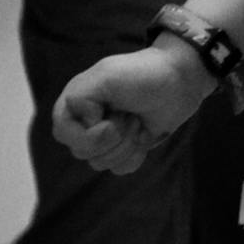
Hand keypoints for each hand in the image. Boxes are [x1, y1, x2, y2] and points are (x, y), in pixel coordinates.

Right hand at [53, 42, 213, 174]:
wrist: (179, 80)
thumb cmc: (141, 75)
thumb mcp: (104, 78)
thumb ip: (78, 100)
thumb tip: (85, 127)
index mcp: (74, 104)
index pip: (63, 134)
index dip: (88, 133)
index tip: (110, 116)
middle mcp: (85, 122)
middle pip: (83, 152)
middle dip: (114, 136)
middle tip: (129, 113)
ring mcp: (105, 137)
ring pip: (101, 163)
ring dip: (126, 144)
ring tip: (137, 119)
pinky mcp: (125, 148)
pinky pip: (120, 168)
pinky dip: (135, 155)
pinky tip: (144, 135)